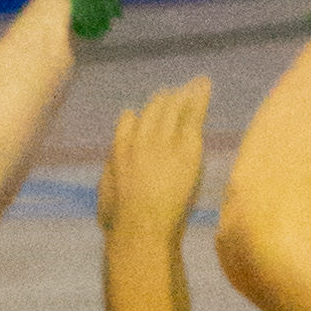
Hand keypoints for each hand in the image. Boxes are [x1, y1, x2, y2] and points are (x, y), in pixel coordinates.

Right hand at [96, 78, 212, 249]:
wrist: (140, 226)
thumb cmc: (120, 222)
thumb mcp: (106, 197)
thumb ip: (109, 177)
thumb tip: (110, 168)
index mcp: (119, 150)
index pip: (127, 122)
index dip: (135, 117)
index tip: (140, 113)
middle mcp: (140, 139)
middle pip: (153, 111)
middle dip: (163, 100)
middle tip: (171, 92)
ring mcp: (163, 142)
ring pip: (173, 109)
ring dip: (183, 95)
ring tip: (193, 84)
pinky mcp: (186, 148)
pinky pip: (193, 116)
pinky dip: (199, 98)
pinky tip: (204, 85)